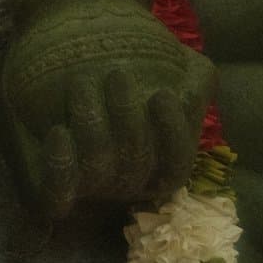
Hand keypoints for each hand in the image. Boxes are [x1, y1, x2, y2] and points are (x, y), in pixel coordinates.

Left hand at [3, 0, 211, 217]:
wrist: (71, 80)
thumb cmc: (132, 74)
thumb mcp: (169, 70)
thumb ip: (194, 77)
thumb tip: (204, 78)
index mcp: (160, 162)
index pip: (176, 160)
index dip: (173, 133)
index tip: (163, 94)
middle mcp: (129, 179)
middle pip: (134, 160)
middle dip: (126, 116)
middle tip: (117, 74)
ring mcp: (93, 186)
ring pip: (96, 167)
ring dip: (91, 125)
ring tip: (82, 82)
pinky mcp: (57, 188)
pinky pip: (58, 193)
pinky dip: (60, 168)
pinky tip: (58, 132)